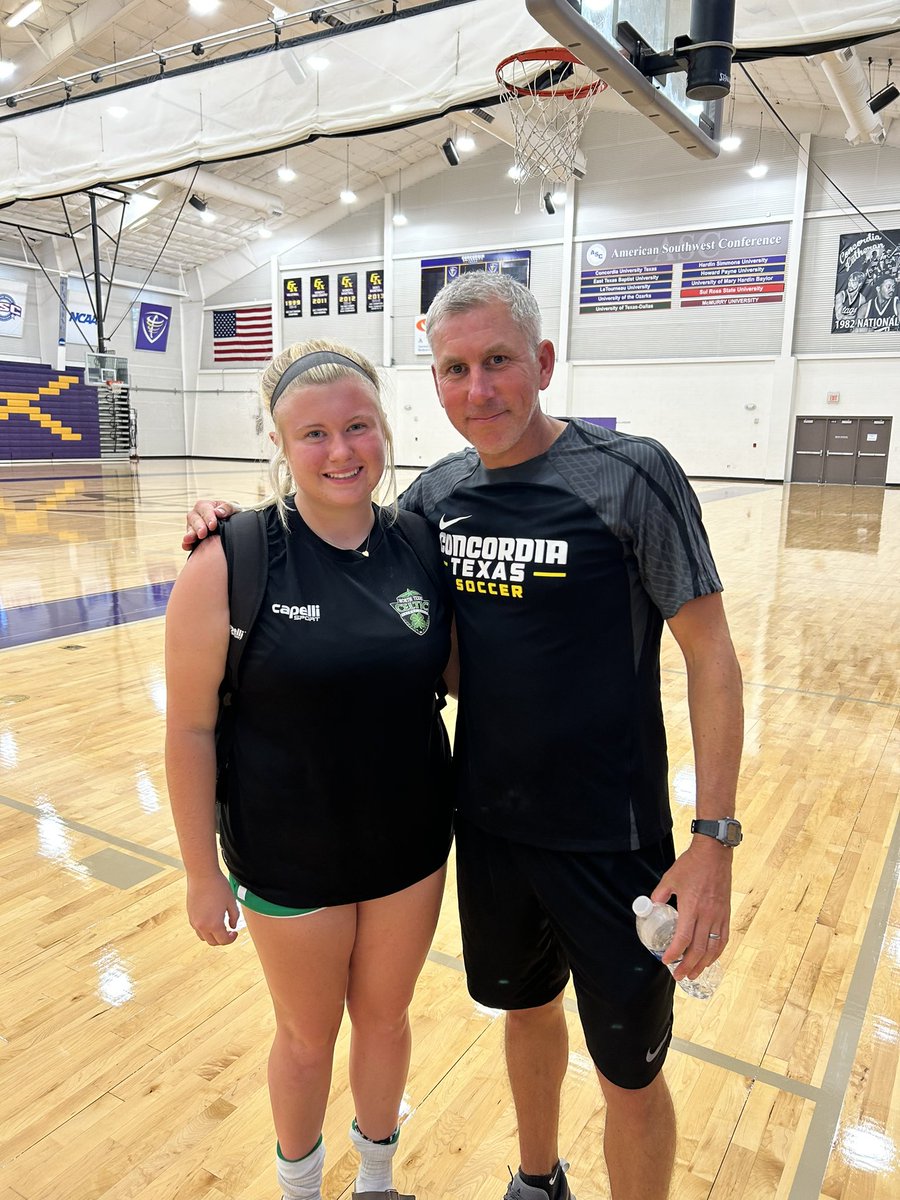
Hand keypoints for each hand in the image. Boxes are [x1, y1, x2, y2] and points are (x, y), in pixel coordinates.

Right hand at [182, 499, 238, 550]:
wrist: (234, 528)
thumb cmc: (232, 516)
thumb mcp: (234, 509)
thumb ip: (228, 508)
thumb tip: (218, 512)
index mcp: (206, 506)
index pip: (204, 508)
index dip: (208, 517)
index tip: (213, 525)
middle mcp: (197, 515)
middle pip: (194, 518)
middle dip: (198, 526)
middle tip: (202, 534)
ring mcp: (193, 526)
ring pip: (189, 528)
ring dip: (190, 534)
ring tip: (190, 540)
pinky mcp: (193, 538)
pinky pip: (187, 541)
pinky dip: (187, 544)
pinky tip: (187, 547)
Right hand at [186, 871, 239, 945]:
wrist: (202, 875)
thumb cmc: (218, 886)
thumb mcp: (231, 902)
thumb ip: (234, 917)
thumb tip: (232, 927)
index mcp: (214, 924)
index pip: (223, 940)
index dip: (231, 939)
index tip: (235, 932)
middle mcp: (202, 926)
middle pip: (213, 942)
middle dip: (222, 939)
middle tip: (229, 931)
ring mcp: (194, 921)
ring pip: (203, 937)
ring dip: (212, 935)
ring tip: (220, 926)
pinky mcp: (190, 916)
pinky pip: (197, 929)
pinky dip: (205, 929)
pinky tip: (211, 919)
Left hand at [651, 838, 731, 979]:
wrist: (714, 854)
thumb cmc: (691, 865)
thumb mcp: (670, 878)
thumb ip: (659, 895)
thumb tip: (650, 906)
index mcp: (691, 907)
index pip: (683, 938)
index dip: (674, 953)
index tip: (665, 961)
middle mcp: (707, 914)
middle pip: (698, 948)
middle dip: (688, 965)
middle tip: (678, 976)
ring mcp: (719, 915)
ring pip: (713, 947)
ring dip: (703, 964)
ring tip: (693, 974)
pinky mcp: (726, 914)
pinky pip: (723, 938)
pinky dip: (717, 952)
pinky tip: (710, 959)